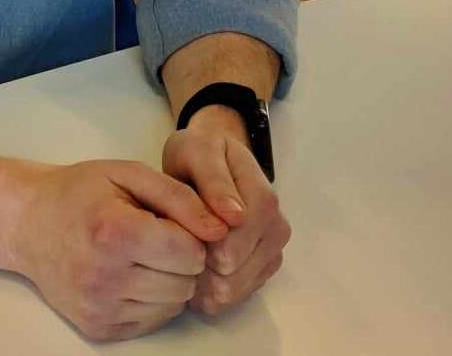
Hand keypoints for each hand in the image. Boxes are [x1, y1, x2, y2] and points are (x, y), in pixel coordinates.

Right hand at [10, 159, 229, 341]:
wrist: (28, 223)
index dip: (192, 232)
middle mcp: (104, 277)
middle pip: (185, 281)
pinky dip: (154, 299)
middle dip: (184, 258)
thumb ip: (181, 198)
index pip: (189, 250)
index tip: (172, 219)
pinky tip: (133, 274)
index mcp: (114, 232)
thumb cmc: (80, 192)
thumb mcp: (130, 174)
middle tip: (158, 236)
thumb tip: (222, 228)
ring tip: (145, 254)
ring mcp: (98, 307)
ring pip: (174, 305)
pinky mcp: (97, 328)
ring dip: (171, 280)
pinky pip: (153, 321)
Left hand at [161, 110, 290, 316]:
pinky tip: (194, 267)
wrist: (211, 158)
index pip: (232, 245)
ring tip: (181, 254)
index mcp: (264, 199)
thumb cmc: (199, 154)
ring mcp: (272, 251)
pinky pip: (233, 298)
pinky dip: (209, 290)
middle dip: (197, 265)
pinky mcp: (263, 270)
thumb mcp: (197, 152)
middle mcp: (276, 228)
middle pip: (233, 274)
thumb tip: (236, 217)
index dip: (198, 246)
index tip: (176, 233)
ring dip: (201, 281)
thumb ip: (214, 181)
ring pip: (232, 291)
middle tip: (175, 244)